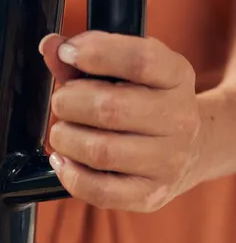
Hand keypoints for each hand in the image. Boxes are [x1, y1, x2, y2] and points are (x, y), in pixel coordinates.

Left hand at [40, 31, 201, 211]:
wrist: (192, 148)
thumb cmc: (146, 102)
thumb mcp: (125, 71)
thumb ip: (84, 59)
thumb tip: (50, 46)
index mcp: (176, 77)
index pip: (141, 60)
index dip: (96, 52)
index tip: (67, 53)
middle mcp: (179, 119)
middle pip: (110, 109)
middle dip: (69, 102)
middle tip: (62, 102)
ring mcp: (167, 161)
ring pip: (100, 151)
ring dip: (65, 138)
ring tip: (64, 131)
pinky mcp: (150, 195)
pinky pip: (99, 191)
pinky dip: (70, 174)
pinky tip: (64, 159)